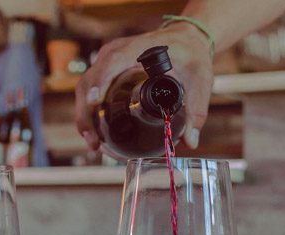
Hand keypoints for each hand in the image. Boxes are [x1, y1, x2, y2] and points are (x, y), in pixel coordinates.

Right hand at [75, 22, 213, 152]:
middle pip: (90, 80)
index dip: (100, 82)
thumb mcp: (199, 81)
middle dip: (86, 112)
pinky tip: (96, 134)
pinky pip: (91, 91)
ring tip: (94, 144)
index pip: (112, 62)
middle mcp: (115, 53)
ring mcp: (108, 62)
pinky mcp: (107, 72)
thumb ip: (196, 110)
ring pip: (86, 88)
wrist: (185, 41)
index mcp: (136, 49)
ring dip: (85, 116)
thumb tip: (191, 142)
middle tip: (94, 141)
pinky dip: (90, 112)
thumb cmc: (191, 57)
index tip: (95, 102)